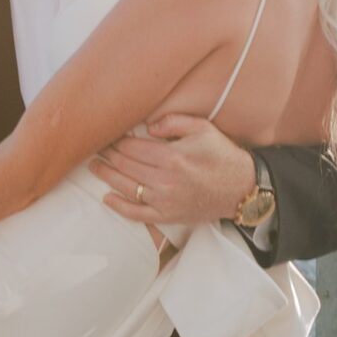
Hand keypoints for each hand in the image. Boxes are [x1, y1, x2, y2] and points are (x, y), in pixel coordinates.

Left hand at [91, 114, 254, 228]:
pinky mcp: (167, 216)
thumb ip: (174, 121)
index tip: (107, 134)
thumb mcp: (204, 128)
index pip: (132, 146)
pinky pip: (137, 214)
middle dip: (108, 155)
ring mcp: (164, 201)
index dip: (116, 140)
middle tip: (96, 147)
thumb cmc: (222, 156)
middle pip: (125, 165)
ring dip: (106, 176)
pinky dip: (119, 207)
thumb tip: (148, 126)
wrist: (241, 189)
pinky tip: (107, 198)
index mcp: (172, 157)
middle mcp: (165, 180)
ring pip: (125, 187)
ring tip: (94, 166)